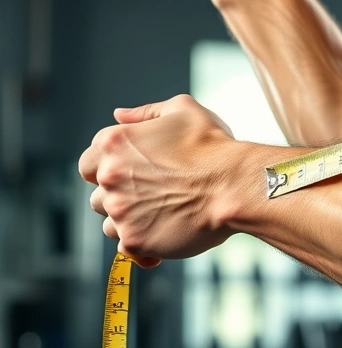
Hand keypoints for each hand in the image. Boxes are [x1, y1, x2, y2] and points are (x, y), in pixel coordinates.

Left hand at [79, 95, 241, 266]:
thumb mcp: (184, 110)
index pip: (89, 162)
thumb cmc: (214, 147)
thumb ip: (146, 111)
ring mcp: (119, 210)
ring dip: (132, 219)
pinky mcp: (134, 240)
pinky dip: (145, 244)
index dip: (113, 168)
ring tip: (165, 213)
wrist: (236, 185)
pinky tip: (168, 233)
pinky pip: (127, 247)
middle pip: (99, 193)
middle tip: (157, 193)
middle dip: (122, 195)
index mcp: (114, 143)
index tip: (137, 173)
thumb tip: (119, 114)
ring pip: (111, 221)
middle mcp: (109, 176)